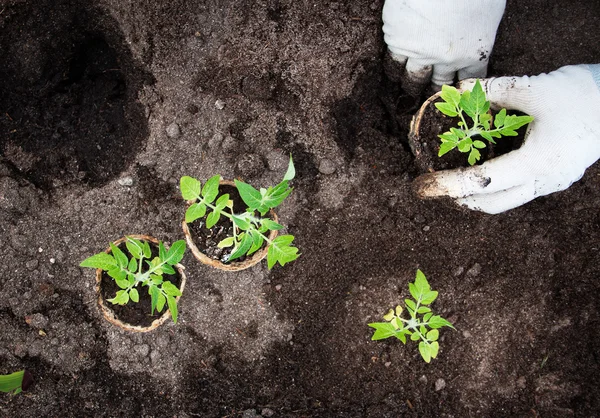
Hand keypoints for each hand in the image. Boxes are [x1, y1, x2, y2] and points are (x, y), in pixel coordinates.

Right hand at [382, 0, 505, 89]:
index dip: (463, 85)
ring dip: (410, 86)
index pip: (470, 79)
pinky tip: (391, 73)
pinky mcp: (398, 42)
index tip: (458, 90)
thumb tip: (476, 33)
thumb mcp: (490, 10)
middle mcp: (447, 60)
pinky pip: (394, 63)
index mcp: (474, 52)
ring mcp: (421, 54)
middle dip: (435, 91)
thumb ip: (481, 30)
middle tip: (428, 98)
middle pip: (440, 84)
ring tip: (406, 93)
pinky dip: (393, 70)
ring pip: (414, 78)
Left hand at [414, 65, 599, 213]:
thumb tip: (457, 90)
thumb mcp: (534, 89)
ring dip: (478, 194)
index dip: (449, 186)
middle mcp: (544, 181)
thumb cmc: (583, 94)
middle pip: (491, 203)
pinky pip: (520, 190)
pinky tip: (486, 167)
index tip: (423, 187)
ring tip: (455, 177)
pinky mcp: (558, 177)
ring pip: (506, 200)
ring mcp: (553, 182)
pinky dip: (497, 185)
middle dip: (460, 198)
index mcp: (537, 163)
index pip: (482, 183)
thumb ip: (492, 92)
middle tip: (436, 185)